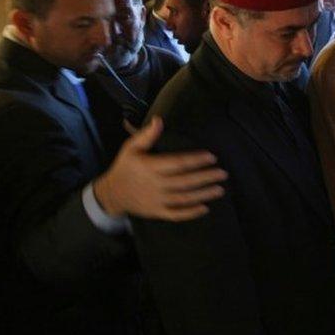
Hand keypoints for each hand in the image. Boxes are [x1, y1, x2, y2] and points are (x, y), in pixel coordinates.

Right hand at [93, 117, 226, 220]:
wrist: (111, 194)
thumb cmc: (125, 167)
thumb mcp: (131, 148)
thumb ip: (147, 135)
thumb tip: (159, 120)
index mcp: (150, 167)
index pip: (177, 163)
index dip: (196, 160)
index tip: (211, 157)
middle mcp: (155, 185)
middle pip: (185, 181)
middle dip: (206, 177)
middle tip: (223, 173)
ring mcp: (157, 201)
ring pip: (184, 198)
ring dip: (203, 194)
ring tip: (219, 189)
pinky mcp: (157, 212)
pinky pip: (176, 214)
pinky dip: (191, 213)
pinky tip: (205, 208)